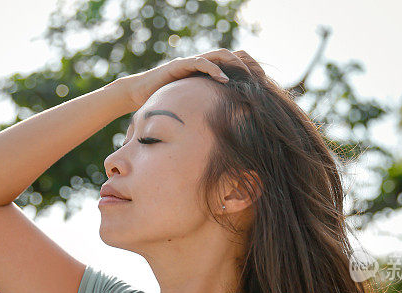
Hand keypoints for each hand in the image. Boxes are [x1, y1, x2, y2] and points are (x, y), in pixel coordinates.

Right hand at [118, 48, 263, 109]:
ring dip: (235, 64)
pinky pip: (200, 62)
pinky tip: (224, 79)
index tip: (263, 83)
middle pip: (232, 55)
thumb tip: (225, 128)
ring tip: (248, 76)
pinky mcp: (180, 65)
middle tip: (261, 79)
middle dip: (249, 65)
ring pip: (220, 55)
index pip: (234, 64)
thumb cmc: (164, 102)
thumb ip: (206, 108)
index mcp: (207, 72)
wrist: (138, 93)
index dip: (250, 70)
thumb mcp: (191, 106)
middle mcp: (202, 63)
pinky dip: (214, 69)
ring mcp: (191, 62)